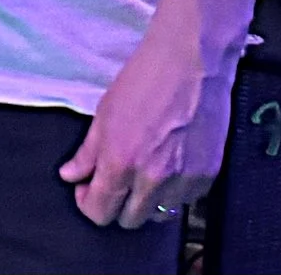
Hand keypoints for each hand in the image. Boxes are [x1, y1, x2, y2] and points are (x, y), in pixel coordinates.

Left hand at [58, 24, 234, 228]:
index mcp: (120, 162)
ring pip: (159, 214)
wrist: (192, 61)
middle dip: (117, 204)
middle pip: (129, 220)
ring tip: (144, 172)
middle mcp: (153, 179)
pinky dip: (175, 192)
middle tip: (115, 179)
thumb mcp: (104, 112)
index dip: (89, 203)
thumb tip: (70, 176)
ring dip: (147, 201)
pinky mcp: (209, 175)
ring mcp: (184, 180)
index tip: (88, 188)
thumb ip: (87, 152)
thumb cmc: (143, 80)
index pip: (100, 212)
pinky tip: (169, 167)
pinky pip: (186, 201)